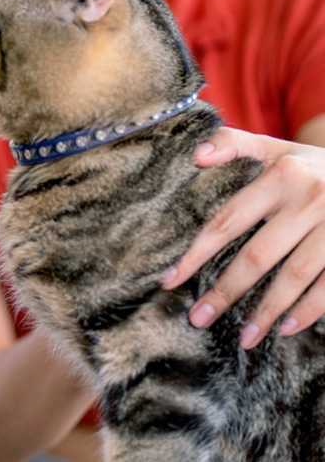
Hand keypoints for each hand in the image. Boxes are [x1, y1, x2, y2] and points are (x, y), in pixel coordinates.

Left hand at [161, 127, 324, 349]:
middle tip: (199, 318)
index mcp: (280, 177)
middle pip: (257, 256)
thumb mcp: (275, 146)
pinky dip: (310, 309)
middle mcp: (307, 201)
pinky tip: (286, 328)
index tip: (170, 280)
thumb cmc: (310, 164)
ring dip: (267, 311)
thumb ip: (233, 144)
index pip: (227, 220)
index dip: (197, 253)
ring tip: (243, 337)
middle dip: (226, 291)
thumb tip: (195, 155)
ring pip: (294, 276)